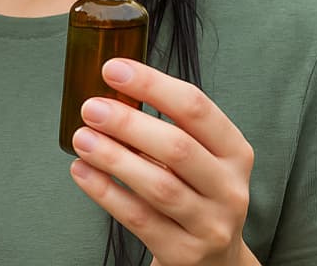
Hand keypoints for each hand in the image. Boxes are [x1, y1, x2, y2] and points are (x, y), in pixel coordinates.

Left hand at [69, 59, 258, 265]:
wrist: (215, 261)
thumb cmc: (196, 192)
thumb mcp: (199, 156)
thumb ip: (167, 126)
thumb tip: (111, 88)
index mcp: (235, 152)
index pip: (196, 108)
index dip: (152, 84)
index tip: (112, 69)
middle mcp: (229, 188)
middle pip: (177, 148)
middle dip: (128, 123)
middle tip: (91, 108)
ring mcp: (210, 224)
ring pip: (159, 186)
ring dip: (114, 158)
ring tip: (82, 138)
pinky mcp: (183, 253)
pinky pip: (139, 219)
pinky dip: (106, 192)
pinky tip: (81, 171)